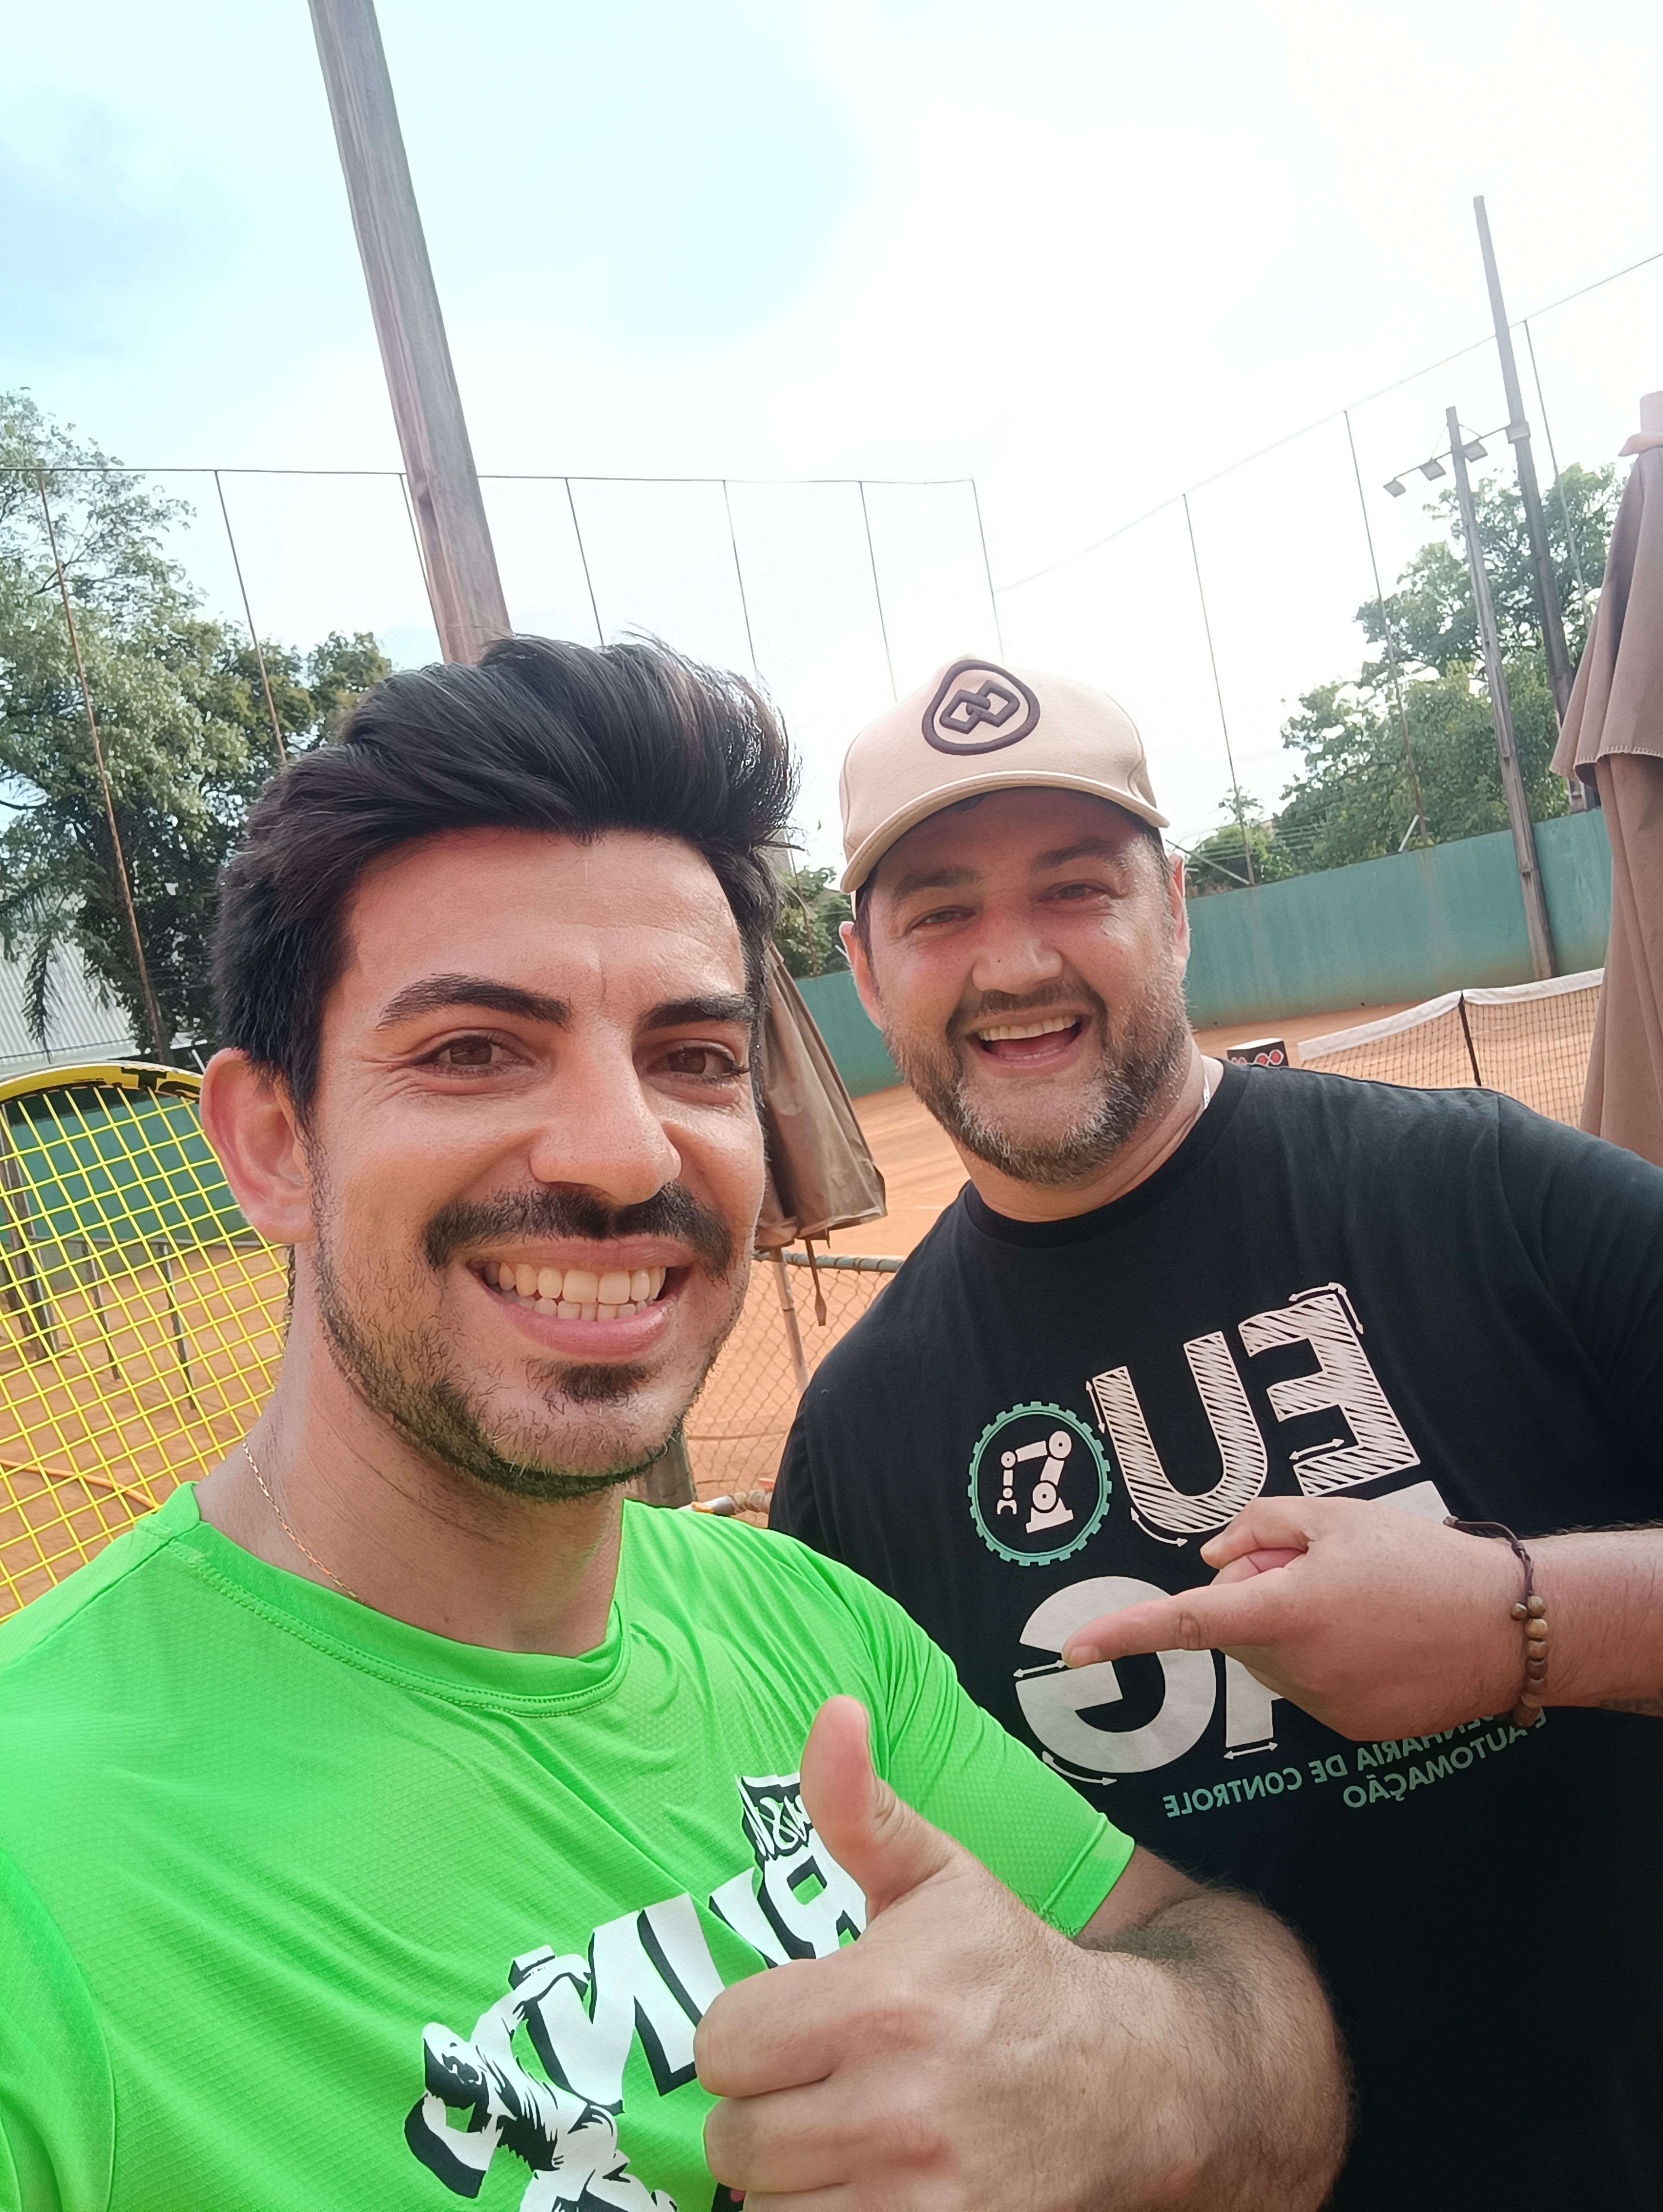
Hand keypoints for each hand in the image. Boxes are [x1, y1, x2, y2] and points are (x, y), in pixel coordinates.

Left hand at [696, 1697, 1200, 2211]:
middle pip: (734, 2139)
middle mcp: (893, 2108)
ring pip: (770, 2207)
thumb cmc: (1011, 1971)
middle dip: (768, 2109)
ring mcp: (917, 2198)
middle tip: (821, 2082)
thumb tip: (831, 1714)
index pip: (722, 2044)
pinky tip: (867, 2179)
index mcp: (880, 2003)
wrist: (1129, 2082)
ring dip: (795, 2177)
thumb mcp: (940, 1878)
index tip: (793, 2023)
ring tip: (845, 2134)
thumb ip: (863, 1808)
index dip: (749, 2032)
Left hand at [1060, 1495, 1526, 1739]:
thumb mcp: (1336, 1517)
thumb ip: (1260, 1528)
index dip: (1124, 1635)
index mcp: (1284, 1610)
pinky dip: (1327, 1658)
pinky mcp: (1351, 1729)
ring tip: (1362, 1601)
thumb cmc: (1420, 1561)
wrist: (1504, 1628)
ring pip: (1273, 1657)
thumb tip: (1212, 1562)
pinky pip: (1310, 1685)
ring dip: (1294, 1626)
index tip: (1072, 1650)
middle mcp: (1295, 1669)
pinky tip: (1377, 1637)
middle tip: (1318, 1565)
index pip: (1185, 1623)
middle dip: (1257, 1593)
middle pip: (1238, 1627)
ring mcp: (1323, 1706)